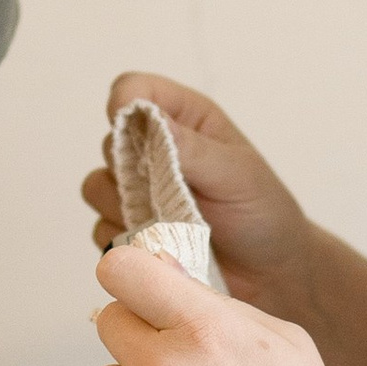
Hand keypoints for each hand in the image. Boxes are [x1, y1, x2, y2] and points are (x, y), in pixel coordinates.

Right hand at [81, 71, 313, 315]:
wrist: (270, 275)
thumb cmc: (263, 214)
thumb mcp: (238, 175)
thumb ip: (194, 149)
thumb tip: (149, 119)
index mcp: (185, 120)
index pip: (135, 90)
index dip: (123, 102)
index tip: (125, 126)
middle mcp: (156, 150)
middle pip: (108, 141)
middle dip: (130, 168)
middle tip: (169, 192)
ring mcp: (139, 192)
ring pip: (97, 187)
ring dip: (127, 208)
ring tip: (172, 225)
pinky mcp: (129, 230)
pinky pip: (102, 230)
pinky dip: (126, 241)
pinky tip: (162, 248)